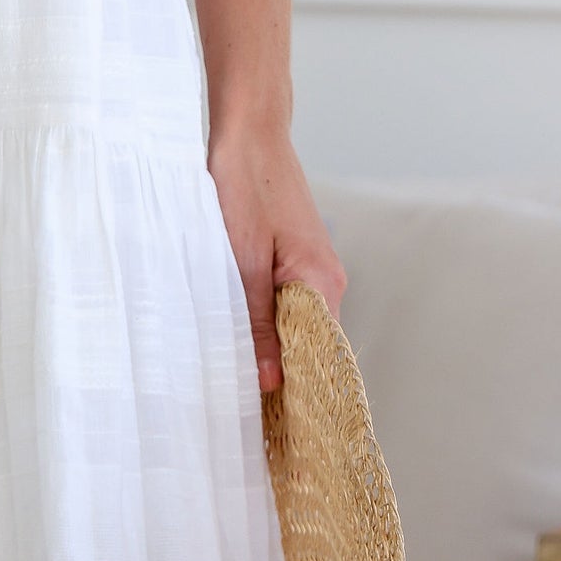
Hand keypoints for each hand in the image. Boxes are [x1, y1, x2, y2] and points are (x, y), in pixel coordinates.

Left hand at [205, 116, 345, 394]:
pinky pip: (284, 304)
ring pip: (294, 326)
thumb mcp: (241, 260)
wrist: (248, 127)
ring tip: (233, 385)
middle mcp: (326, 281)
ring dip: (268, 350)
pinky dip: (264, 322)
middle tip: (244, 419)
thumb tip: (269, 382)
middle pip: (308, 348)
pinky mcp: (294, 257)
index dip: (297, 397)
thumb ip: (257, 321)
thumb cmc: (243, 183)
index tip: (275, 433)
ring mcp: (312, 268)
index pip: (320, 363)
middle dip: (280, 379)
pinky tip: (236, 335)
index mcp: (321, 285)